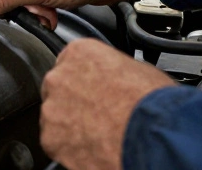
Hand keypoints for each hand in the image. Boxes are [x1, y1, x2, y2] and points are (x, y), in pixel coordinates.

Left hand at [40, 39, 174, 169]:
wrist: (150, 133)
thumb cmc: (149, 100)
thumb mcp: (137, 69)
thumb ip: (113, 70)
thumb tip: (117, 79)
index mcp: (78, 52)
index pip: (71, 62)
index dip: (85, 79)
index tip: (94, 90)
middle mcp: (58, 77)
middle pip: (59, 89)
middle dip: (74, 101)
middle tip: (97, 114)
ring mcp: (51, 109)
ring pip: (55, 117)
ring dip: (70, 124)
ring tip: (98, 133)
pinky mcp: (50, 140)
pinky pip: (56, 142)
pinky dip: (70, 147)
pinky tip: (93, 148)